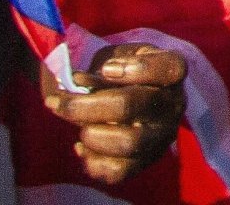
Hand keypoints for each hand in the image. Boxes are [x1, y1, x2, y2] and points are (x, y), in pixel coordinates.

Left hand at [41, 43, 186, 185]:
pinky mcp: (145, 162)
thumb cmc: (122, 73)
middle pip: (128, 106)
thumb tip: (77, 83)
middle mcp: (173, 106)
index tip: (107, 69)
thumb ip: (100, 67)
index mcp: (172, 72)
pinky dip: (91, 159)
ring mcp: (161, 136)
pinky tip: (83, 146)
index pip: (171, 69)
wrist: (129, 99)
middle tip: (55, 101)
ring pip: (125, 142)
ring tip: (78, 125)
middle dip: (83, 106)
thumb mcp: (115, 57)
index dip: (138, 68)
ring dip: (89, 134)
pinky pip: (117, 171)